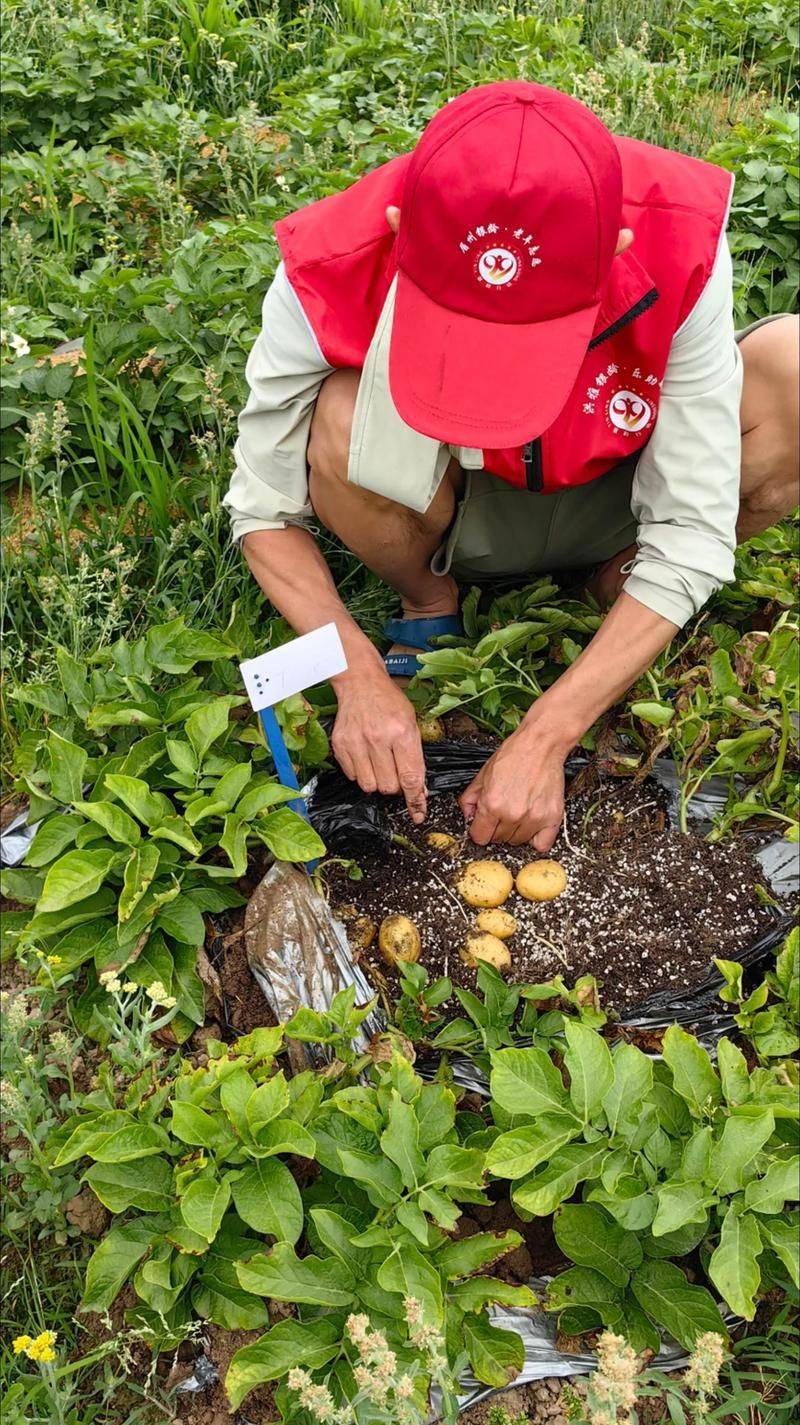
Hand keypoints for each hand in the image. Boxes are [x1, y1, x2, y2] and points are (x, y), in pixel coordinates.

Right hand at [331, 670, 426, 822]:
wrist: (360, 683)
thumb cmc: (389, 702)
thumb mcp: (411, 724)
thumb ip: (415, 757)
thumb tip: (419, 790)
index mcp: (401, 732)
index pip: (410, 777)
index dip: (415, 800)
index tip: (418, 814)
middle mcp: (378, 738)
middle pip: (389, 786)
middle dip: (395, 785)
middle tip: (394, 770)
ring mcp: (356, 742)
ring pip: (369, 786)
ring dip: (377, 781)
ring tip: (379, 763)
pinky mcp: (340, 745)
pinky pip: (352, 776)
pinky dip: (361, 772)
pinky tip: (365, 755)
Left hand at [459, 722, 565, 849]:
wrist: (541, 744)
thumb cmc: (514, 755)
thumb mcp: (482, 774)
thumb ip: (470, 799)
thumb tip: (468, 816)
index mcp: (492, 804)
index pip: (479, 837)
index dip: (479, 830)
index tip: (483, 825)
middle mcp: (512, 814)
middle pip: (498, 840)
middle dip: (496, 829)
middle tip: (502, 812)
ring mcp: (533, 818)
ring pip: (518, 842)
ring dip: (515, 832)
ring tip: (518, 812)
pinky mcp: (552, 818)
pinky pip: (541, 845)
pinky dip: (536, 839)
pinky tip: (531, 824)